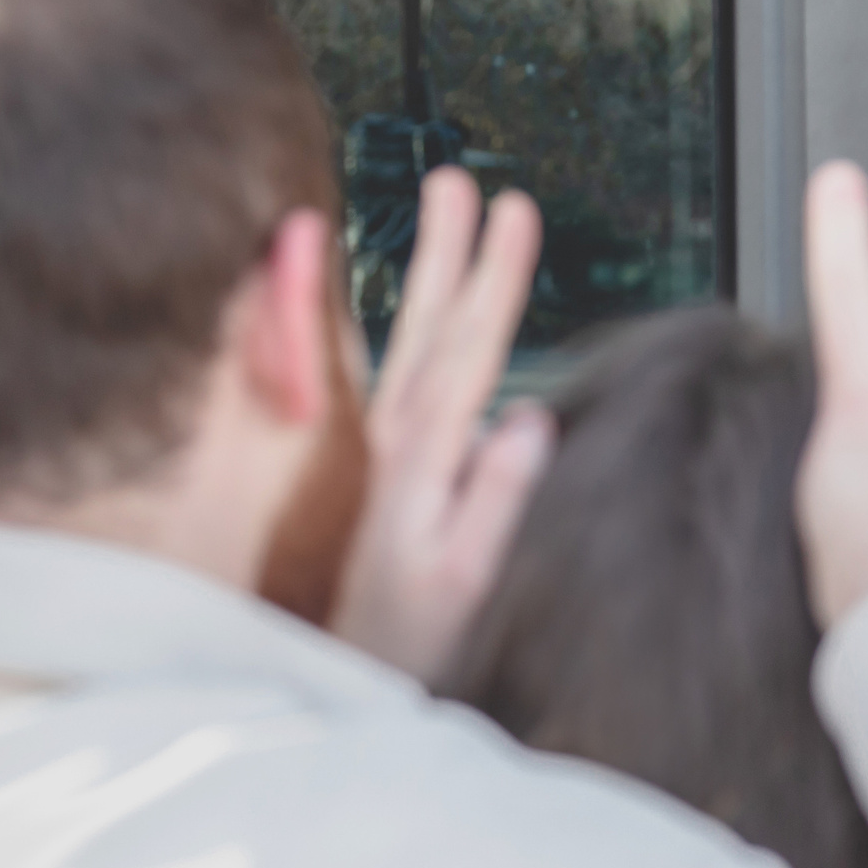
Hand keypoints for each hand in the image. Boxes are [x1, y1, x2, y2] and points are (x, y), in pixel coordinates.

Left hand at [332, 168, 556, 680]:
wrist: (339, 687)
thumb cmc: (407, 649)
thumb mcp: (461, 586)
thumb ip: (490, 503)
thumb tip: (528, 418)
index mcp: (419, 463)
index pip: (465, 350)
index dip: (490, 277)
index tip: (513, 209)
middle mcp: (391, 447)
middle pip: (427, 328)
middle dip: (449, 252)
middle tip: (463, 180)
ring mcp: (376, 456)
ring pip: (405, 342)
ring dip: (428, 276)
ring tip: (444, 215)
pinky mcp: (370, 475)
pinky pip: (377, 379)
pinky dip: (388, 332)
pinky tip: (412, 312)